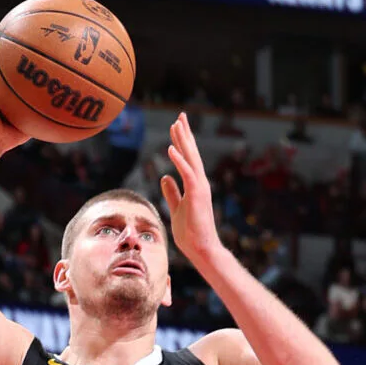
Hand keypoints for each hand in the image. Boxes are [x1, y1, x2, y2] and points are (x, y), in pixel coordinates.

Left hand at [159, 113, 222, 261]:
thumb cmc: (190, 232)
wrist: (201, 249)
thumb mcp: (176, 208)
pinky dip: (179, 160)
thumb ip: (171, 192)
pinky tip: (171, 148)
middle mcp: (200, 182)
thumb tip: (164, 177)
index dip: (182, 142)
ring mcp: (200, 187)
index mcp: (195, 185)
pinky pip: (187, 173)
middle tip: (180, 116)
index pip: (188, 158)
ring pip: (190, 158)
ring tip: (177, 124)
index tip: (177, 126)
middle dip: (184, 134)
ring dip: (183, 141)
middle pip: (191, 153)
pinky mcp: (197, 195)